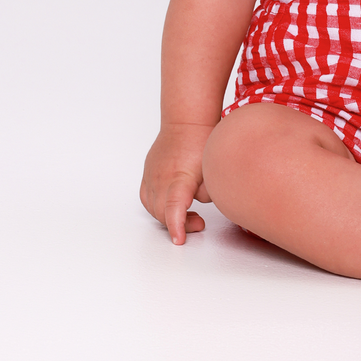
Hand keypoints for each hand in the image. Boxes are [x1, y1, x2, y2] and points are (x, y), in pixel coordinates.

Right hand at [140, 123, 215, 243]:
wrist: (187, 121)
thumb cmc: (203, 141)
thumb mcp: (212, 168)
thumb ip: (209, 191)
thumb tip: (202, 203)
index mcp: (179, 176)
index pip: (173, 207)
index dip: (176, 226)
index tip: (180, 239)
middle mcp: (161, 178)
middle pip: (163, 212)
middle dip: (180, 224)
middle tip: (199, 224)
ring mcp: (151, 176)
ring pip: (153, 208)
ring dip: (168, 217)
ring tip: (189, 215)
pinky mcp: (148, 173)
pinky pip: (147, 198)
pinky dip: (157, 208)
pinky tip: (171, 207)